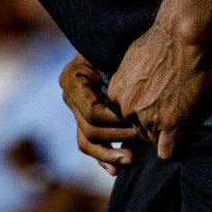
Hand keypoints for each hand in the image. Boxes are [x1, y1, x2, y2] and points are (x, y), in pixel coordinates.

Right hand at [59, 52, 137, 175]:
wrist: (121, 41)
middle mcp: (70, 95)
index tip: (137, 124)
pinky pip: (89, 143)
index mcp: (73, 79)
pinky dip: (102, 157)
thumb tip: (115, 87)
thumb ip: (114, 69)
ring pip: (86, 141)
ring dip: (109, 154)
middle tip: (141, 139)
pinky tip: (114, 170)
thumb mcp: (113, 51)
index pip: (92, 113)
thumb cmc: (121, 44)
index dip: (115, 123)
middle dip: (117, 138)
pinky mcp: (85, 119)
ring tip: (131, 159)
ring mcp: (76, 109)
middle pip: (89, 129)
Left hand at [105, 24, 211, 159]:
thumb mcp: (132, 58)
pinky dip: (172, 148)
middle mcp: (128, 107)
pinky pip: (167, 151)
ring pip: (153, 138)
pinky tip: (179, 138)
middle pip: (138, 127)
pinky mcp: (171, 124)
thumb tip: (135, 86)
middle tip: (169, 107)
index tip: (153, 102)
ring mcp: (149, 118)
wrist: (182, 36)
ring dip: (165, 131)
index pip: (125, 113)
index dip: (140, 109)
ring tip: (179, 113)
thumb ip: (130, 79)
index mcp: (116, 91)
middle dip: (151, 121)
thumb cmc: (162, 40)